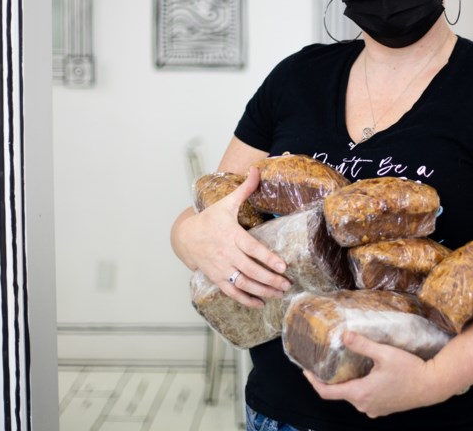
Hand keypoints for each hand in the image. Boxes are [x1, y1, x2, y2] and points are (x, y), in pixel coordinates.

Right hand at [172, 167, 290, 307]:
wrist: (185, 237)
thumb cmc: (210, 219)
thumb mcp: (226, 202)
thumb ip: (245, 189)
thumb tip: (257, 169)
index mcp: (231, 235)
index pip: (252, 248)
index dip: (268, 258)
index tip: (283, 265)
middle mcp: (226, 253)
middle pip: (250, 270)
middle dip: (270, 278)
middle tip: (287, 283)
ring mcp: (221, 268)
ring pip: (243, 283)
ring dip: (262, 290)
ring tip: (279, 293)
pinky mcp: (217, 278)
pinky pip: (232, 292)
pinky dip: (246, 299)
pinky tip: (261, 303)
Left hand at [303, 332, 450, 417]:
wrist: (432, 386)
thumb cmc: (410, 369)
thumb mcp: (384, 353)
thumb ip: (362, 344)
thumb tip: (344, 335)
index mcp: (360, 393)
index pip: (327, 392)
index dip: (313, 382)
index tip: (306, 370)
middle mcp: (364, 405)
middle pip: (340, 393)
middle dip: (333, 379)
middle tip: (329, 361)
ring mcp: (374, 409)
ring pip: (353, 397)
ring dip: (348, 383)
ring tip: (348, 366)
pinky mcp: (384, 409)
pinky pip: (365, 400)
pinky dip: (361, 389)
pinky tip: (367, 375)